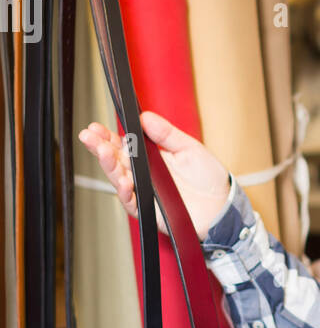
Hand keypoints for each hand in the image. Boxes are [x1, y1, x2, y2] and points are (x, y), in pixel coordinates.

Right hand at [77, 110, 231, 239]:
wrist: (223, 206)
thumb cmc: (208, 179)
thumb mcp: (189, 148)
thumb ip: (166, 134)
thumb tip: (145, 116)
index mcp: (150, 158)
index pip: (123, 145)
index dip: (108, 136)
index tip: (95, 126)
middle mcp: (143, 175)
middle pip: (115, 160)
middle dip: (100, 147)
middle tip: (88, 135)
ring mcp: (145, 192)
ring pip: (119, 179)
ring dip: (109, 166)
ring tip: (102, 151)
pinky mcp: (150, 210)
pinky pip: (133, 202)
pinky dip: (126, 192)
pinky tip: (123, 181)